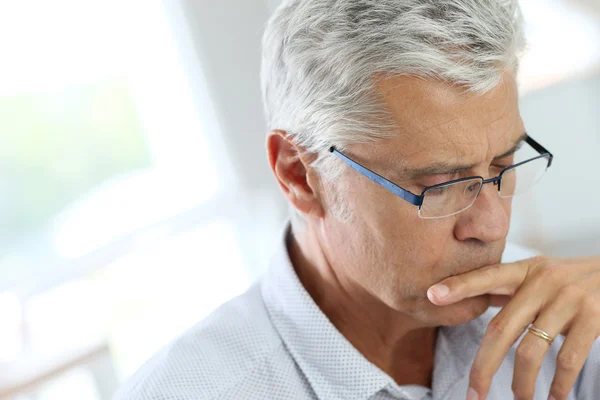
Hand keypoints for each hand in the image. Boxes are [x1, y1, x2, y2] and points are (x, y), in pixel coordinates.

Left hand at [426, 256, 599, 399]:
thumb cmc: (572, 279)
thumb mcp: (540, 274)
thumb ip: (510, 288)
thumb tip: (470, 298)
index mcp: (526, 270)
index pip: (487, 276)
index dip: (459, 286)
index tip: (432, 296)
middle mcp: (543, 281)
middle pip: (501, 329)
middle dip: (484, 367)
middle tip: (474, 394)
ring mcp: (569, 299)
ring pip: (530, 351)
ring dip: (521, 384)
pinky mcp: (593, 317)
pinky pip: (568, 359)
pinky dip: (559, 384)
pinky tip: (555, 397)